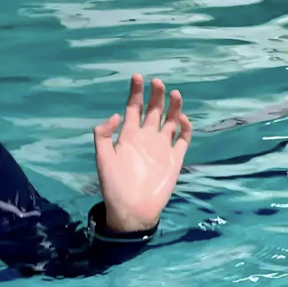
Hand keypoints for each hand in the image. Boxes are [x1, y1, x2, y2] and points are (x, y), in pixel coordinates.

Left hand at [92, 74, 191, 232]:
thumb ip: (104, 135)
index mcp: (129, 136)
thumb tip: (116, 114)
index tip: (138, 76)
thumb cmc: (114, 185)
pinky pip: (183, 140)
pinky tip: (183, 119)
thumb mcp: (102, 158)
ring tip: (174, 94)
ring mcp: (162, 148)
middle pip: (154, 111)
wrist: (132, 210)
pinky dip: (185, 128)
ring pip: (170, 121)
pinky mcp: (174, 159)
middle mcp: (147, 138)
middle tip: (158, 82)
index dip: (136, 92)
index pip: (133, 108)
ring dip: (173, 107)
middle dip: (156, 95)